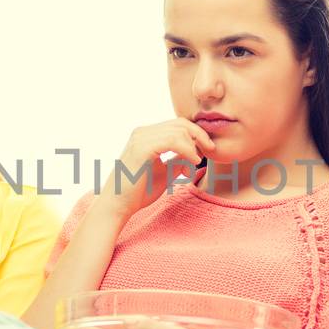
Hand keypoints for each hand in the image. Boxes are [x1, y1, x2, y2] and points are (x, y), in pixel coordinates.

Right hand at [100, 119, 215, 218]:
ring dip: (194, 144)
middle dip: (199, 135)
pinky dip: (187, 149)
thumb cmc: (138, 192)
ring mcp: (141, 138)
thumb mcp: (164, 173)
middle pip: (180, 123)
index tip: (208, 149)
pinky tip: (193, 161)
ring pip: (178, 130)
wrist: (118, 205)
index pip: (177, 124)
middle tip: (210, 150)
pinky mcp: (142, 148)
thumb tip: (194, 157)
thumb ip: (177, 162)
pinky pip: (172, 140)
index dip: (196, 134)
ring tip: (198, 160)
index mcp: (146, 135)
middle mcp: (142, 132)